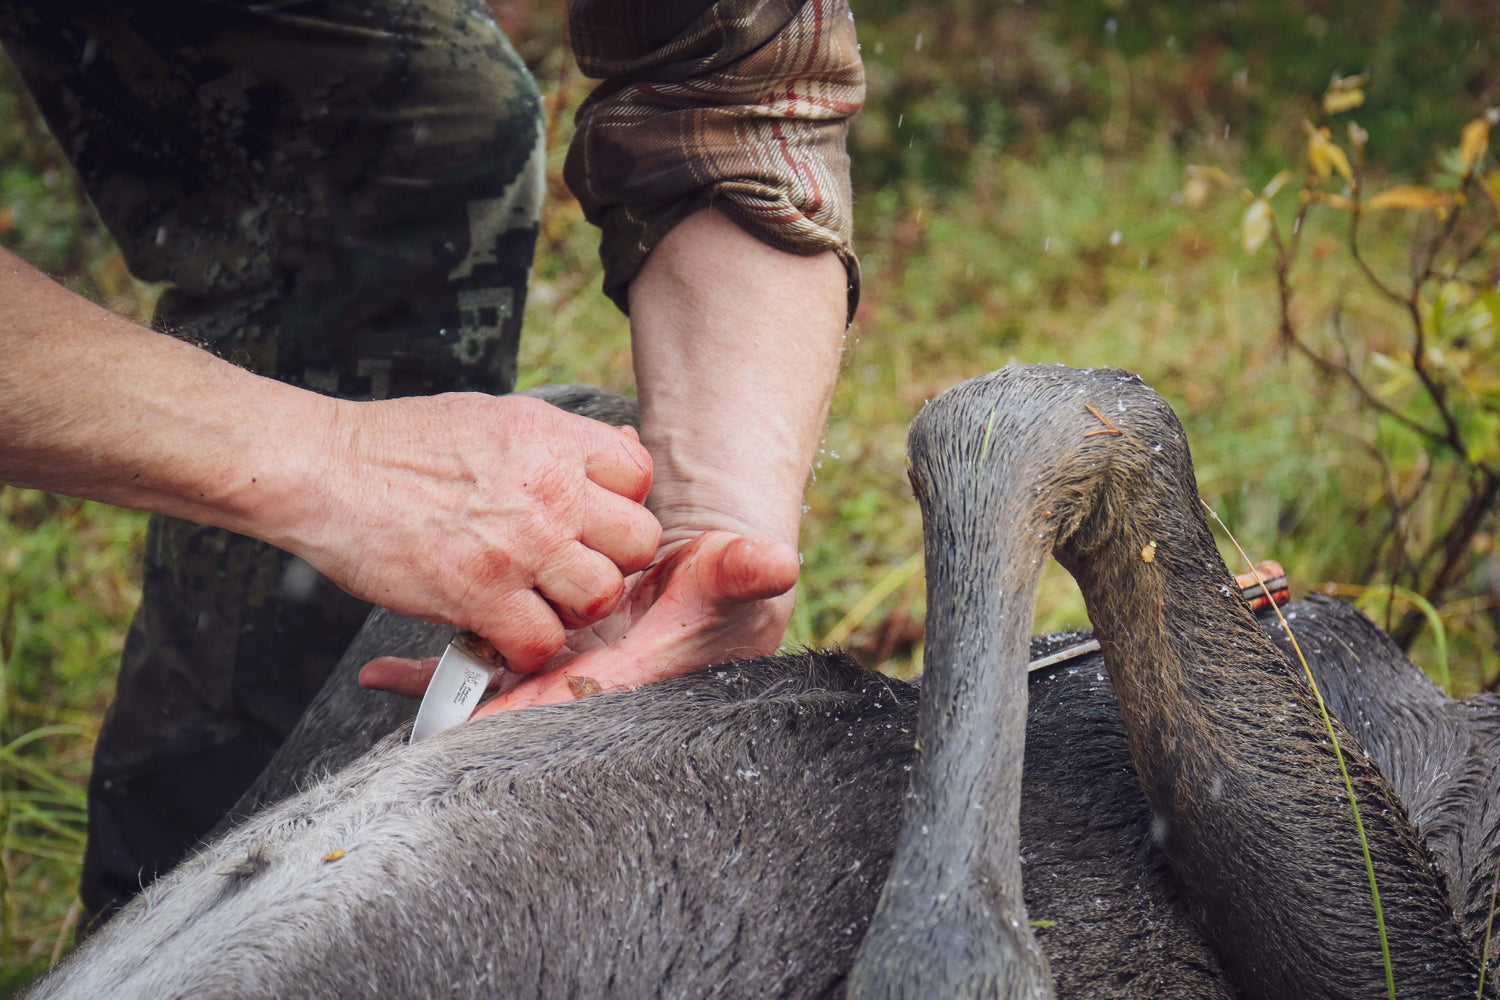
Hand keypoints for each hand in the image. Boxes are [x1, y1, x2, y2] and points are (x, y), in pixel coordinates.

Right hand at [295, 392, 659, 669]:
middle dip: (612, 561)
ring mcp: (520, 545)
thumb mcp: (495, 417)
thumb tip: (625, 452)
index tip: (589, 520)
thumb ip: (561, 442)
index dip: (619, 504)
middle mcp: (550, 490)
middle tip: (571, 569)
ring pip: (601, 597)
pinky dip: (523, 648)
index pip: (638, 476)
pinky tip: (500, 630)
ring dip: (574, 608)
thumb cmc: (402, 445)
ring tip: (537, 601)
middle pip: (638, 542)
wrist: (326, 469)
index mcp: (554, 440)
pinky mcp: (480, 595)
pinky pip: (542, 642)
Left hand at [357, 529, 798, 707]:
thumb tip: (778, 563)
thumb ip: (745, 568)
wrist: (706, 559)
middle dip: (470, 710)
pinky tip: (380, 668)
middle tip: (412, 723)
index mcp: (633, 669)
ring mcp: (559, 659)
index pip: (575, 696)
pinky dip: (434, 661)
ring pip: (492, 679)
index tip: (483, 721)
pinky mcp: (539, 639)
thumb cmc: (723, 576)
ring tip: (381, 678)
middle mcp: (590, 673)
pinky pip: (479, 654)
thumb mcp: (734, 569)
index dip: (530, 708)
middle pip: (520, 700)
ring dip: (440, 683)